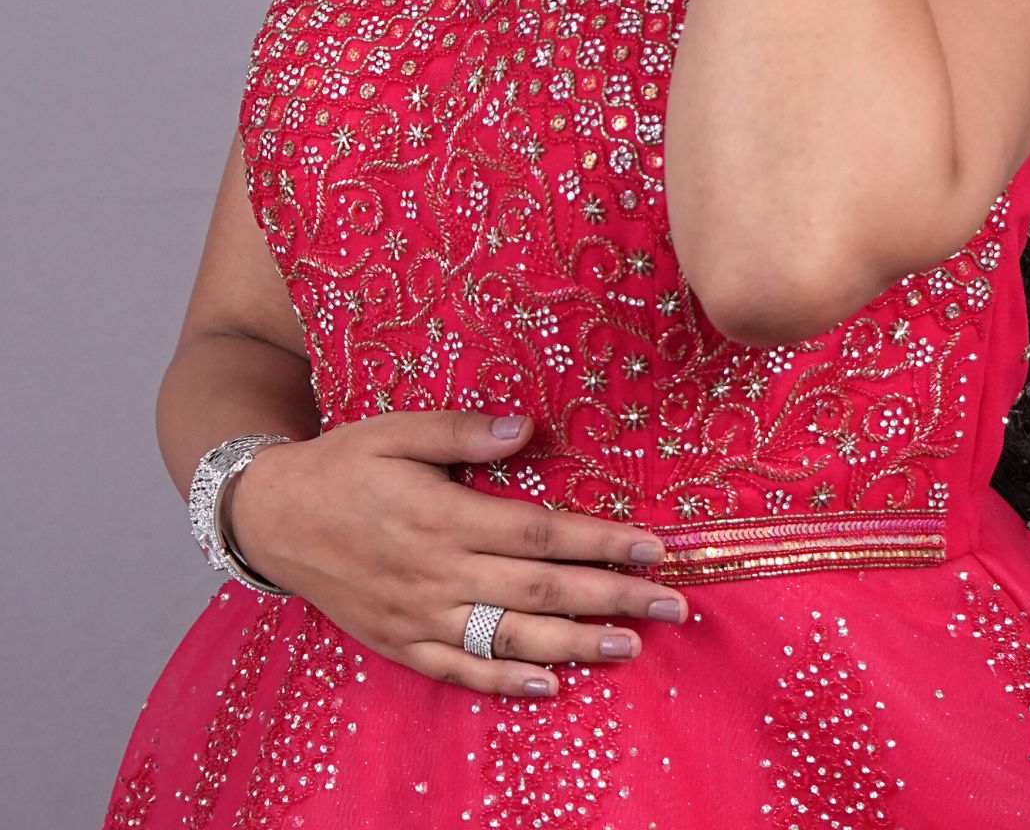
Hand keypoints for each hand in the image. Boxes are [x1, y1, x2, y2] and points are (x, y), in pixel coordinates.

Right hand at [223, 409, 688, 700]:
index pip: (539, 533)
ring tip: (631, 644)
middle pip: (540, 588)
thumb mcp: (395, 429)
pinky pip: (461, 670)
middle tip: (673, 603)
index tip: (652, 545)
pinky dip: (507, 683)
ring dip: (576, 643)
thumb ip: (461, 431)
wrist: (271, 518)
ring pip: (511, 636)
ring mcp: (419, 616)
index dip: (599, 541)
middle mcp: (436, 573)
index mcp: (442, 516)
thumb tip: (526, 430)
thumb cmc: (342, 464)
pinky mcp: (400, 643)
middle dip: (612, 595)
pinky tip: (551, 685)